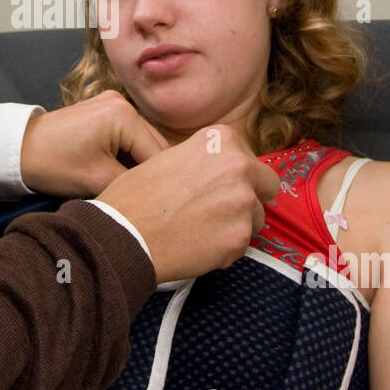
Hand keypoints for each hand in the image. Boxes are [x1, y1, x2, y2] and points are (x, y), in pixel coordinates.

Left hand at [19, 90, 168, 198]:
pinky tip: (121, 174)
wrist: (18, 149)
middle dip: (151, 172)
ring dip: (139, 164)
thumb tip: (158, 192)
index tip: (162, 204)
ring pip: (142, 141)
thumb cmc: (52, 164)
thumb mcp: (98, 180)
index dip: (159, 182)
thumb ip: (134, 184)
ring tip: (134, 189)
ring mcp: (114, 104)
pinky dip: (127, 155)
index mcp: (124, 115)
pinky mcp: (105, 110)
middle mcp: (122, 103)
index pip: (156, 154)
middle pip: (153, 145)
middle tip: (150, 200)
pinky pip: (128, 136)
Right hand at [96, 126, 278, 282]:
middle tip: (217, 210)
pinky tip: (196, 245)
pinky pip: (242, 244)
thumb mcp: (170, 156)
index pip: (250, 159)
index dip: (235, 176)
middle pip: (266, 185)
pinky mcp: (240, 236)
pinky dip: (224, 249)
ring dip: (235, 225)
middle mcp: (239, 165)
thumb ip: (204, 159)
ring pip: (255, 218)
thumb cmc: (136, 196)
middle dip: (248, 198)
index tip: (216, 186)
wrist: (123, 233)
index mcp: (221, 139)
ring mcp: (243, 201)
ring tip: (200, 229)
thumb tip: (223, 172)